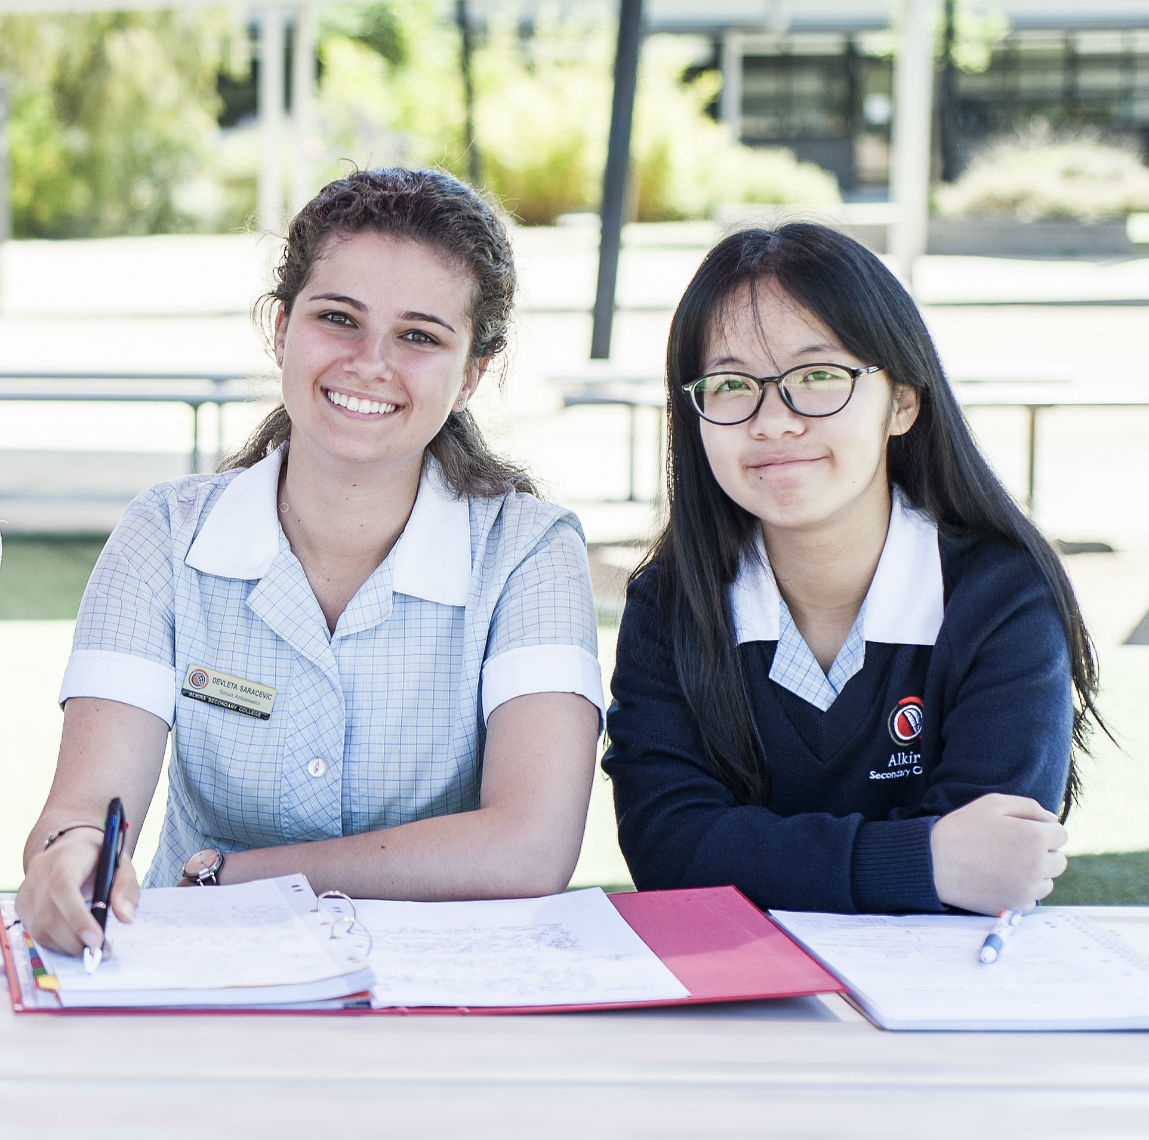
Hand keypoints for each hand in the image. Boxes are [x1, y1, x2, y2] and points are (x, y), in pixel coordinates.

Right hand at [15, 831, 139, 956]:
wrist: (70, 847)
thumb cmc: (98, 857)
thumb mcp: (121, 864)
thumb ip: (126, 888)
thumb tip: (125, 918)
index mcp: (66, 857)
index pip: (63, 887)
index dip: (77, 917)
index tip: (97, 940)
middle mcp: (40, 872)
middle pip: (49, 914)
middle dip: (75, 940)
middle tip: (100, 951)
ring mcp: (27, 889)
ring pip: (39, 928)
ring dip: (66, 946)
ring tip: (91, 949)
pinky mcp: (22, 904)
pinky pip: (35, 932)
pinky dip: (56, 943)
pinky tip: (75, 942)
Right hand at [930, 793, 1068, 915]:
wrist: (934, 862)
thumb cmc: (962, 828)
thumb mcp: (993, 803)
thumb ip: (1030, 807)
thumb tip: (1052, 821)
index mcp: (1035, 837)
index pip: (1061, 834)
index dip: (1042, 830)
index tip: (1022, 832)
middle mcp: (1038, 865)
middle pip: (1059, 860)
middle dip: (1042, 853)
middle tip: (1013, 848)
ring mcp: (1028, 889)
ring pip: (1048, 881)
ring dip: (1034, 874)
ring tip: (1005, 864)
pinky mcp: (1016, 907)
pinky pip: (1032, 899)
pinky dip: (1021, 891)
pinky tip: (999, 880)